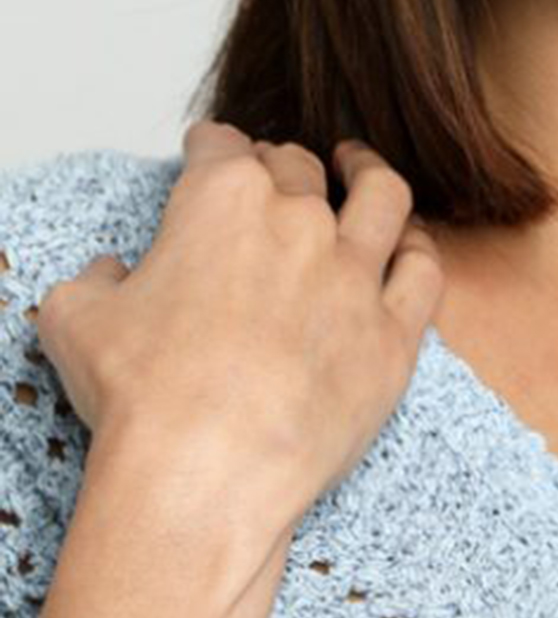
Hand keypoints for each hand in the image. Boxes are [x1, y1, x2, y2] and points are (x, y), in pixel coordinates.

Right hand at [32, 122, 445, 535]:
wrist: (205, 472)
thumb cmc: (140, 397)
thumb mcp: (74, 319)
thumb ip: (92, 281)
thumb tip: (107, 274)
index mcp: (223, 200)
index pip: (220, 148)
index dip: (212, 145)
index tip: (210, 148)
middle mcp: (299, 220)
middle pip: (297, 169)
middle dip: (280, 162)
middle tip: (273, 173)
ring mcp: (354, 274)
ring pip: (381, 197)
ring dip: (369, 172)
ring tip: (359, 166)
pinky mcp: (393, 332)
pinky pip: (422, 271)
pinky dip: (417, 248)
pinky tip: (409, 243)